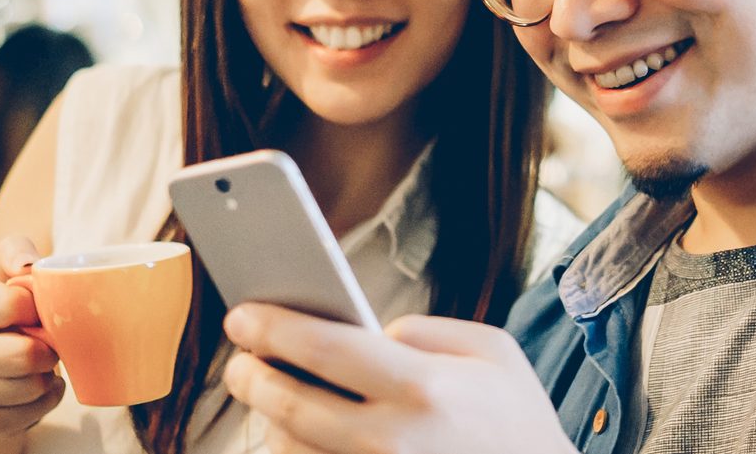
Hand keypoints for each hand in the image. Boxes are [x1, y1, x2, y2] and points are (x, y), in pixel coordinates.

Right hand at [0, 236, 65, 436]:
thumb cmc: (6, 311)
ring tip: (40, 363)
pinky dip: (47, 398)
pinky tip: (38, 385)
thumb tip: (27, 266)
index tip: (36, 308)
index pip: (13, 304)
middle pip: (24, 354)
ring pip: (31, 386)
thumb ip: (16, 252)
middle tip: (46, 341)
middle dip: (48, 347)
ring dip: (48, 374)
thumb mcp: (6, 271)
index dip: (39, 305)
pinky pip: (33, 413)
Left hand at [221, 303, 575, 453]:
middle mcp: (393, 440)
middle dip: (252, 377)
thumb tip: (367, 334)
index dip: (272, 328)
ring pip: (294, 449)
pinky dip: (297, 451)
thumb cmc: (517, 420)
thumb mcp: (494, 352)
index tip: (240, 316)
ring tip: (267, 395)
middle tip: (238, 361)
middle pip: (292, 405)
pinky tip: (297, 433)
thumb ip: (425, 332)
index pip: (323, 348)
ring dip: (271, 420)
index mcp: (424, 387)